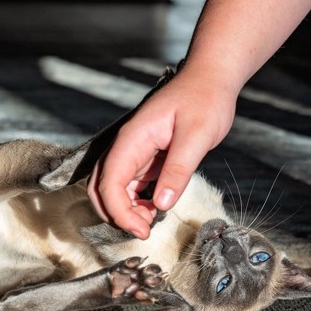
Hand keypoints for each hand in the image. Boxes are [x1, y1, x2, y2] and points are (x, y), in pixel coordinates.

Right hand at [87, 67, 236, 238]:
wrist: (210, 78)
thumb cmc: (204, 99)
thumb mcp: (197, 136)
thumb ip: (178, 170)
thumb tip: (161, 204)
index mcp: (132, 139)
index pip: (109, 182)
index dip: (119, 211)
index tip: (140, 230)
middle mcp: (127, 146)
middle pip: (101, 187)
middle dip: (115, 214)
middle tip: (142, 232)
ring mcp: (134, 151)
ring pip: (113, 188)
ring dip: (124, 210)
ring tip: (150, 223)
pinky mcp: (145, 157)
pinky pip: (130, 184)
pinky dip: (135, 202)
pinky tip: (154, 209)